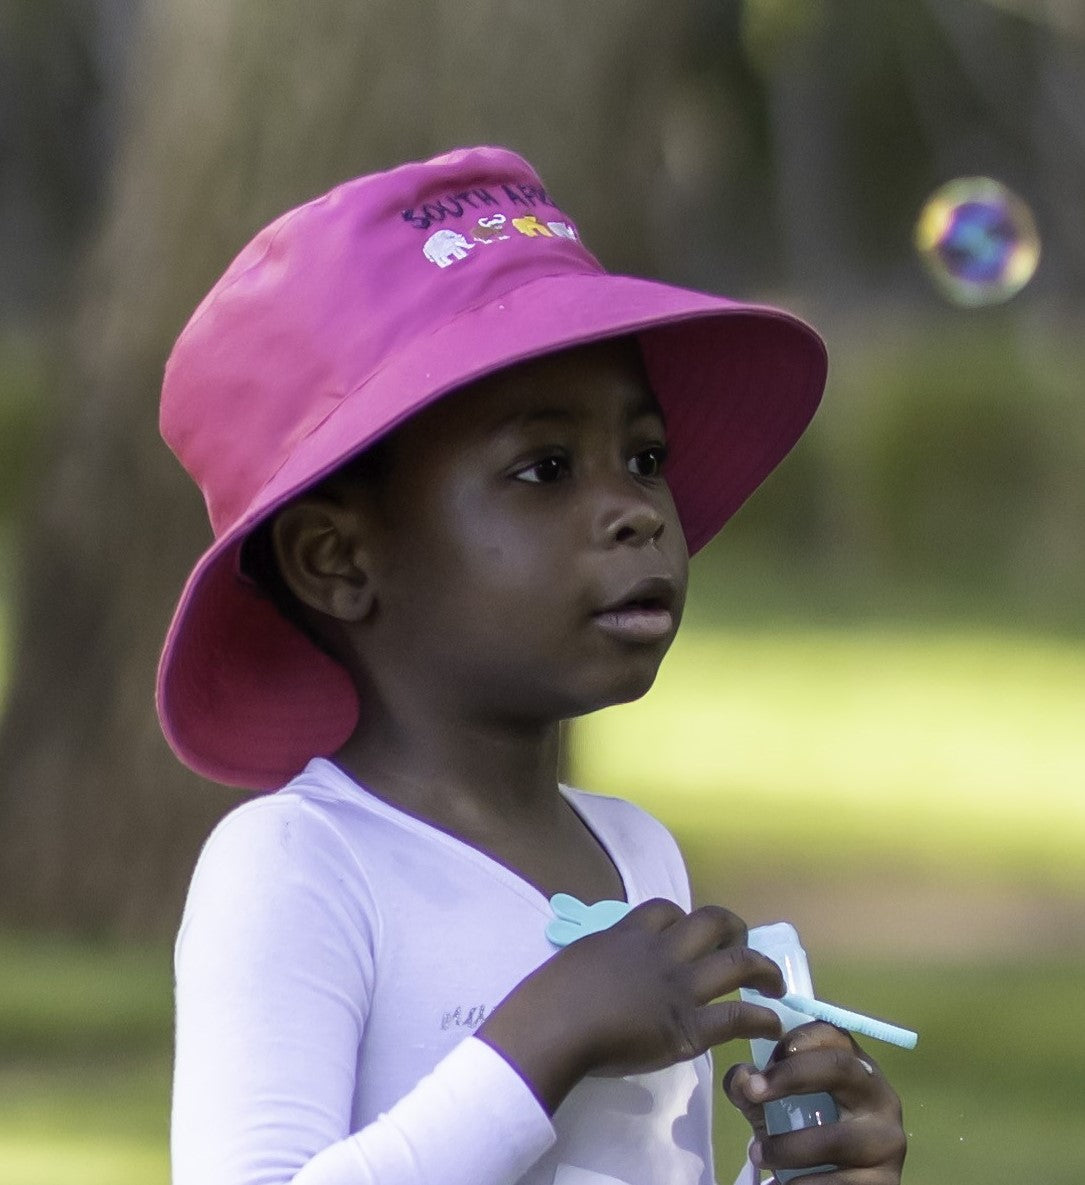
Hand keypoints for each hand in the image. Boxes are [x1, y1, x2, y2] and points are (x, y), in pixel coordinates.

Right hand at [477, 898, 784, 1113]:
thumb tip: (601, 966)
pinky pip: (738, 1017)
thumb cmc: (547, 998)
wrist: (551, 1028)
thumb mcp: (576, 957)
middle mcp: (661, 952)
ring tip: (775, 983)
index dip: (685, 920)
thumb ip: (599, 956)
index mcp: (629, 933)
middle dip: (735, 930)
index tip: (690, 933)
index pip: (667, 910)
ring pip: (738, 963)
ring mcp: (679, 987)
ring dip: (765, 970)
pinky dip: (763, 1019)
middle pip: (712, 923)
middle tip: (742, 947)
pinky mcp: (688, 1027)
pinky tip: (772, 1026)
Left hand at [723, 1022, 906, 1183]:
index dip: (795, 1040)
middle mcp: (879, 1095)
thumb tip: (742, 1079)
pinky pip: (842, 1183)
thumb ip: (752, 1086)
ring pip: (836, 1138)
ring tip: (757, 1154)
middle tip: (753, 1092)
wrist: (835, 1184)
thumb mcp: (775, 1103)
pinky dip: (807, 1184)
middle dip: (792, 1075)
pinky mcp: (886, 1182)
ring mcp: (888, 1139)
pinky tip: (785, 1184)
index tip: (764, 1058)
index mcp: (855, 1065)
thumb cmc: (803, 1129)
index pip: (832, 1033)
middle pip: (840, 1067)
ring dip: (789, 1147)